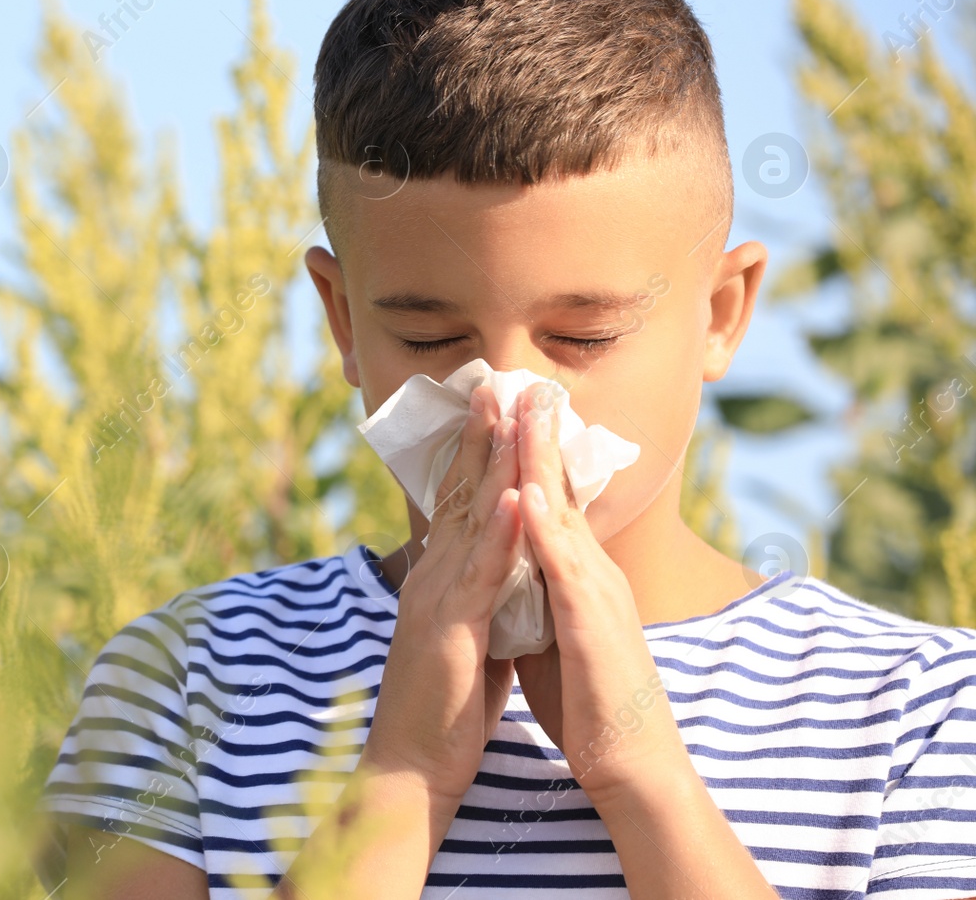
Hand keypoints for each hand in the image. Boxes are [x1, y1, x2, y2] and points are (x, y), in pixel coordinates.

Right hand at [359, 383, 525, 832]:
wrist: (412, 766)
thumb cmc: (443, 707)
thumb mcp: (469, 636)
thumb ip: (483, 595)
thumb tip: (506, 569)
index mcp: (439, 578)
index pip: (460, 503)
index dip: (478, 452)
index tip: (497, 405)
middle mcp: (432, 576)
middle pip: (459, 493)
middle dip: (482, 435)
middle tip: (497, 380)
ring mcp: (437, 598)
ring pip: (469, 519)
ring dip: (490, 462)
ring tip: (506, 412)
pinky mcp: (450, 629)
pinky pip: (480, 574)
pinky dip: (501, 533)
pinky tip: (518, 496)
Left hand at [507, 383, 688, 804]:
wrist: (628, 761)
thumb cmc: (588, 697)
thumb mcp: (553, 625)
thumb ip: (537, 585)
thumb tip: (515, 556)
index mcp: (576, 570)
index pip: (549, 498)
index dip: (530, 452)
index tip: (510, 404)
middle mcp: (591, 570)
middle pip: (560, 490)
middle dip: (539, 433)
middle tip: (522, 378)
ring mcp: (596, 592)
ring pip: (564, 514)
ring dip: (543, 461)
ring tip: (525, 410)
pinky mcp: (593, 625)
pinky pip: (566, 570)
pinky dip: (546, 531)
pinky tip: (529, 497)